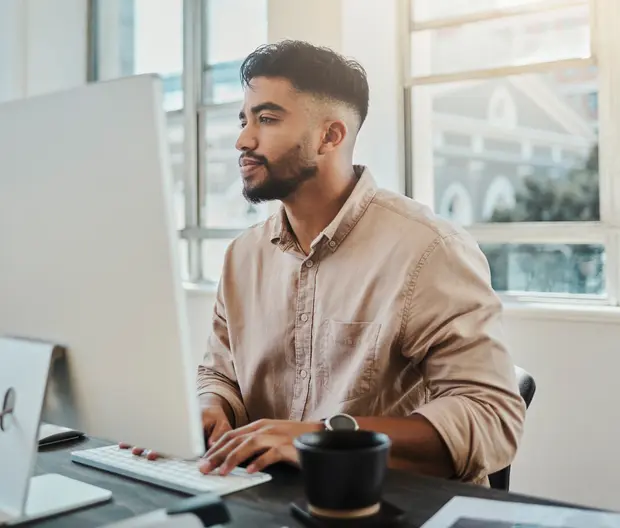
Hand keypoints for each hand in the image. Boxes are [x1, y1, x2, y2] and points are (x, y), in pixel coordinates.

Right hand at [119, 396, 232, 459]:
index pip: (176, 433)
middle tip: (137, 451)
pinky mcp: (165, 424)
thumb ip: (218, 434)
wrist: (208, 404)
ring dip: (141, 438)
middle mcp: (177, 420)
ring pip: (153, 430)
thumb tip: (210, 445)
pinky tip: (125, 441)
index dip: (165, 444)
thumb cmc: (215, 416)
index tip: (154, 452)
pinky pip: (150, 428)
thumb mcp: (222, 423)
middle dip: (149, 442)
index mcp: (191, 419)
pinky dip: (139, 434)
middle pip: (161, 432)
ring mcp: (170, 422)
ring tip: (128, 446)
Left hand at [199, 419, 320, 475]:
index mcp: (258, 426)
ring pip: (249, 444)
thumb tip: (232, 456)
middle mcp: (265, 428)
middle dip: (217, 454)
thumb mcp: (269, 437)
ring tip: (223, 470)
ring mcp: (276, 436)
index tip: (204, 460)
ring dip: (234, 458)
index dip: (215, 447)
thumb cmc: (293, 437)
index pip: (231, 435)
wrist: (319, 432)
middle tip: (205, 468)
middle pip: (236, 440)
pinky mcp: (288, 446)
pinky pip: (271, 454)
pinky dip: (259, 462)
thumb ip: (252, 443)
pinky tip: (251, 471)